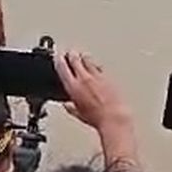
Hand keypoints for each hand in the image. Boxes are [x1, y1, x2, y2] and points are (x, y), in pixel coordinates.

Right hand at [54, 50, 139, 171]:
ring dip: (83, 57)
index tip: (58, 56)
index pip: (62, 67)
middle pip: (75, 59)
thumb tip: (68, 106)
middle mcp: (85, 79)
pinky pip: (99, 67)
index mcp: (73, 87)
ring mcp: (97, 76)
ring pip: (88, 60)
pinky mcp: (108, 76)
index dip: (59, 60)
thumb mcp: (78, 114)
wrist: (114, 117)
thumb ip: (71, 107)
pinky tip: (95, 66)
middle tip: (69, 53)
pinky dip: (95, 65)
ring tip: (82, 56)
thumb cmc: (97, 118)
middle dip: (71, 55)